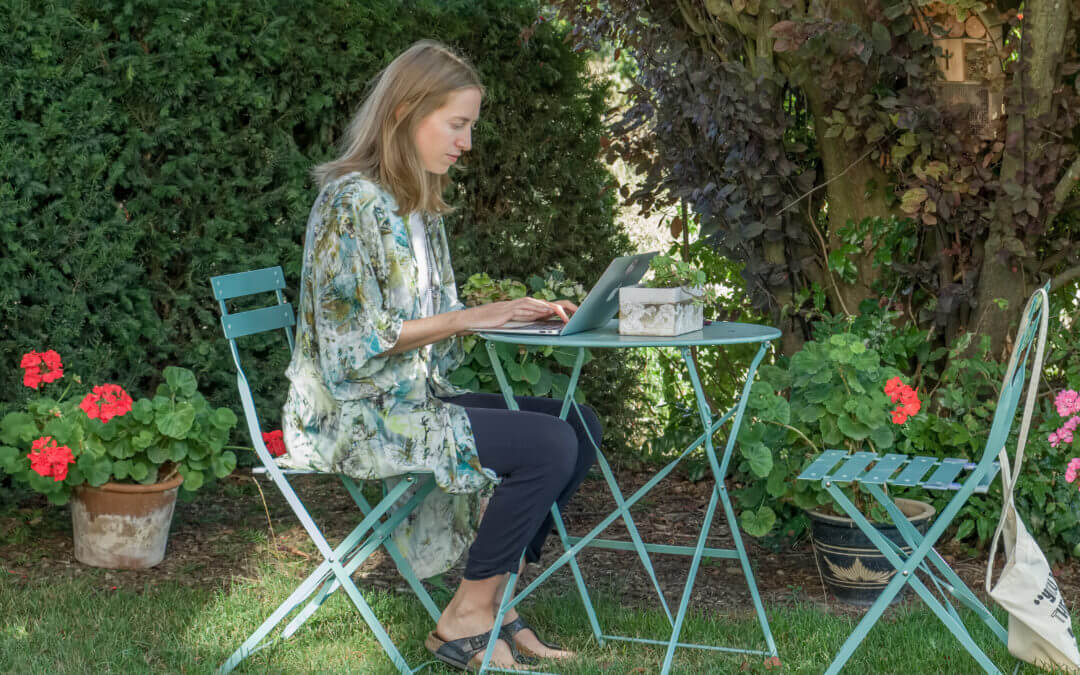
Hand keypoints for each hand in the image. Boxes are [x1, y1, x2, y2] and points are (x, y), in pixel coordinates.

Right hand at [458, 297, 577, 331]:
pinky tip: (545, 310)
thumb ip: (527, 323)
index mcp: (527, 310)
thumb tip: (544, 326)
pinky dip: (535, 308)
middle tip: (580, 312)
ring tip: (567, 313)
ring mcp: (516, 306)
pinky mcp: (508, 310)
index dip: (563, 310)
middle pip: (548, 303)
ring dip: (553, 309)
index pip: (549, 307)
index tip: (577, 315)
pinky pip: (524, 308)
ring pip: (539, 304)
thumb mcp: (514, 325)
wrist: (473, 320)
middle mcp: (524, 305)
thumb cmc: (493, 323)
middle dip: (565, 307)